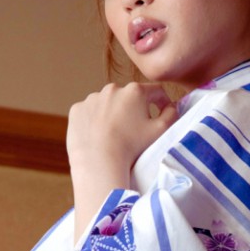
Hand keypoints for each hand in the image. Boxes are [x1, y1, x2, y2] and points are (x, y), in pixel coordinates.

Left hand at [67, 82, 177, 238]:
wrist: (99, 162)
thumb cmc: (133, 147)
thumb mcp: (162, 131)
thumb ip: (172, 114)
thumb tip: (171, 106)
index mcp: (135, 91)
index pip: (155, 91)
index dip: (162, 102)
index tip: (162, 112)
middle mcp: (112, 89)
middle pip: (129, 97)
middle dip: (134, 109)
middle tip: (136, 129)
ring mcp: (92, 98)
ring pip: (107, 104)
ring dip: (113, 114)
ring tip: (116, 134)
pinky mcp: (77, 110)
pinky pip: (89, 112)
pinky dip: (94, 121)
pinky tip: (98, 136)